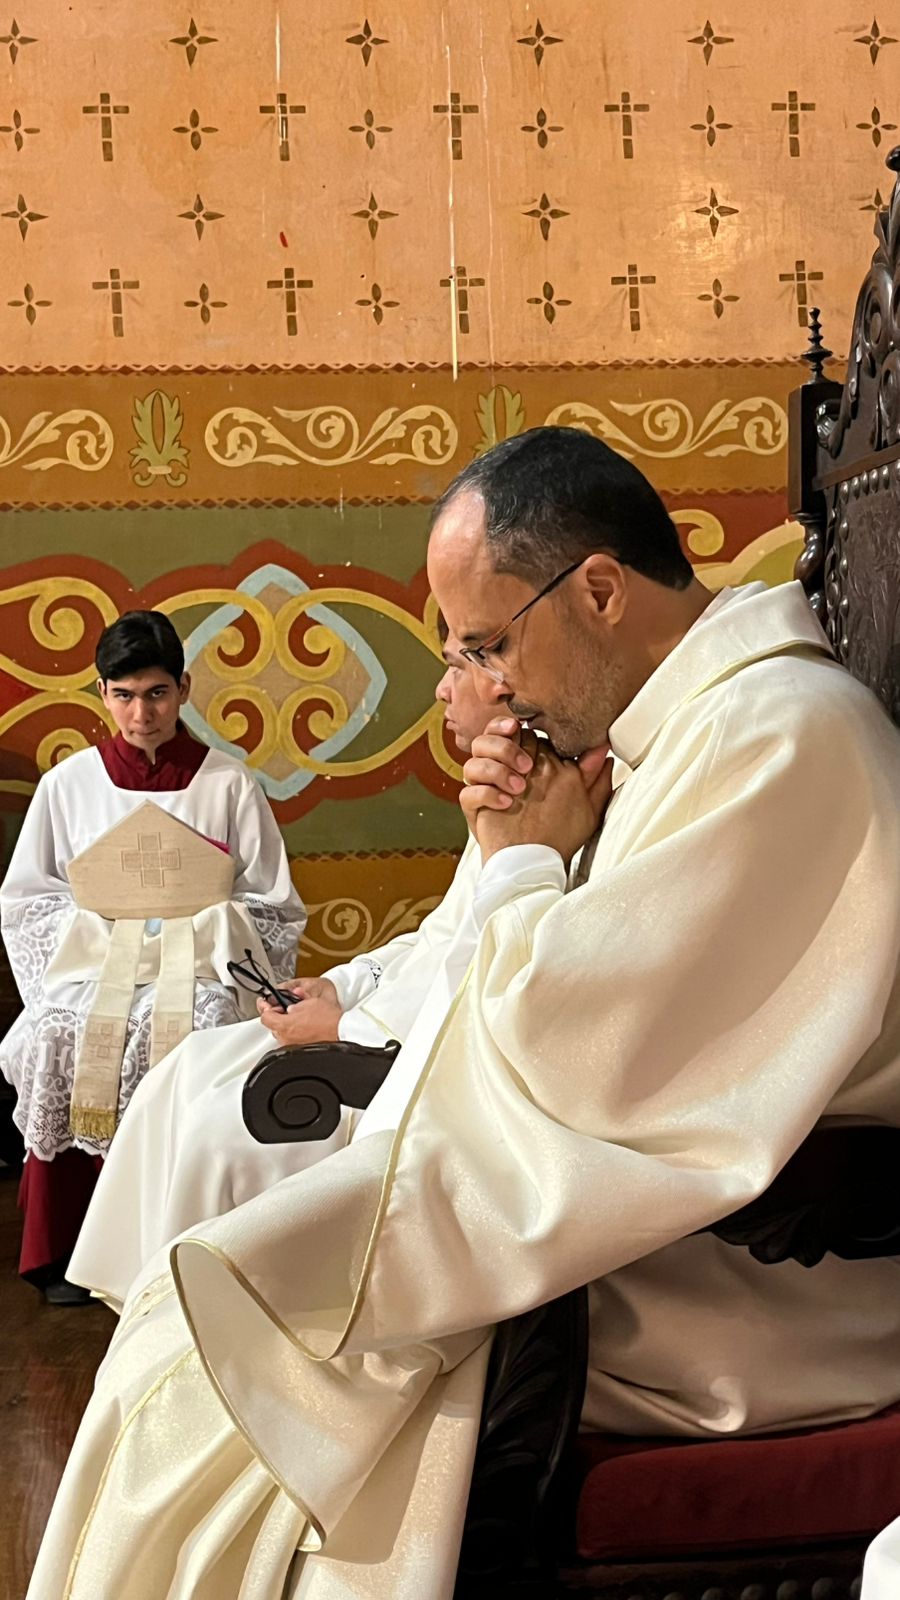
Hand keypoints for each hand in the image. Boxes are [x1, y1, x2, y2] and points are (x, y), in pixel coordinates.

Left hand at [257, 981, 342, 1045]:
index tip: (267, 1004)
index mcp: (284, 1025)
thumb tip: (289, 1007)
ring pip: (282, 1033)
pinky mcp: (299, 1051)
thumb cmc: (328, 1019)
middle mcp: (285, 1038)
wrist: (340, 1031)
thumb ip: (292, 1004)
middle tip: (288, 1010)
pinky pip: (291, 1040)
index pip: (264, 1017)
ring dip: (287, 1026)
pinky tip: (305, 1028)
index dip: (266, 1008)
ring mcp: (292, 1046)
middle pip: (273, 1025)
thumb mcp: (308, 1002)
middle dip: (278, 1016)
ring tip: (300, 1019)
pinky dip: (295, 1034)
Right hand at [461, 717, 611, 865]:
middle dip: (506, 748)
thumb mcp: (585, 805)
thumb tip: (604, 749)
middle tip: (527, 769)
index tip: (529, 738)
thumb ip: (593, 775)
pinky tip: (506, 804)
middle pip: (489, 739)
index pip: (515, 732)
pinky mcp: (475, 809)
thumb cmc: (562, 834)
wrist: (537, 865)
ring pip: (473, 761)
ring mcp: (487, 789)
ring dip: (495, 770)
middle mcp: (503, 771)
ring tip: (517, 788)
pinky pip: (468, 793)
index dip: (517, 731)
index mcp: (526, 764)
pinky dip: (486, 795)